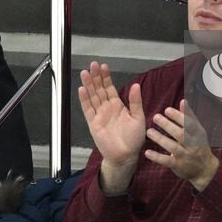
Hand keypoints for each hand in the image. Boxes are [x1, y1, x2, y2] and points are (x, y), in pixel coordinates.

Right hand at [78, 61, 146, 192]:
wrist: (126, 156)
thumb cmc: (133, 139)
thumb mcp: (138, 118)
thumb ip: (135, 102)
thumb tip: (136, 85)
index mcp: (118, 106)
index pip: (110, 88)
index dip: (106, 77)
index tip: (103, 66)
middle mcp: (107, 108)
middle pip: (99, 89)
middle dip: (96, 77)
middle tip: (93, 65)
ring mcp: (99, 115)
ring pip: (92, 97)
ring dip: (89, 85)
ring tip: (85, 72)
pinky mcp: (93, 124)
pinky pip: (88, 110)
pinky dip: (85, 100)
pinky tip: (82, 89)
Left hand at [144, 100, 219, 190]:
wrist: (204, 169)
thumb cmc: (199, 145)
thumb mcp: (197, 131)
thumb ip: (189, 117)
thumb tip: (183, 101)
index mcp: (198, 134)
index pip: (189, 124)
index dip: (178, 116)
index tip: (167, 110)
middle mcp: (193, 145)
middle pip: (180, 135)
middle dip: (168, 125)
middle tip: (155, 117)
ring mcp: (185, 156)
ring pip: (173, 147)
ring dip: (160, 139)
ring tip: (149, 131)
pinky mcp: (178, 166)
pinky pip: (167, 161)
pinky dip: (157, 157)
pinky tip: (147, 152)